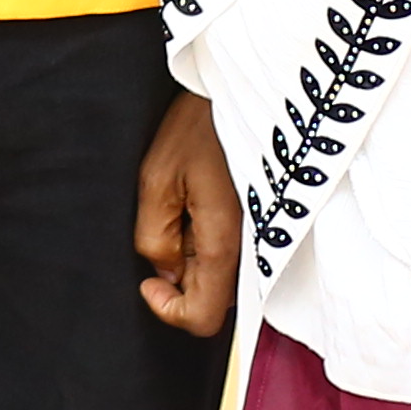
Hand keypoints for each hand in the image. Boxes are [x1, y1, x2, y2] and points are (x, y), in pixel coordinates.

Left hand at [136, 88, 242, 337]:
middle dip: (180, 277)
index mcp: (224, 242)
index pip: (203, 318)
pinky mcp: (262, 223)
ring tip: (182, 205)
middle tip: (165, 225)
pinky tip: (197, 202)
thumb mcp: (156, 180)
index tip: (148, 280)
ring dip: (193, 257)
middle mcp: (251, 249)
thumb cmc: (197, 127)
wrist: (241, 91)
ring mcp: (260, 237)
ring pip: (222, 277)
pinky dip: (207, 240)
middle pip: (213, 299)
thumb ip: (156, 237)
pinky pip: (232, 253)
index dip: (168, 309)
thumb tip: (165, 273)